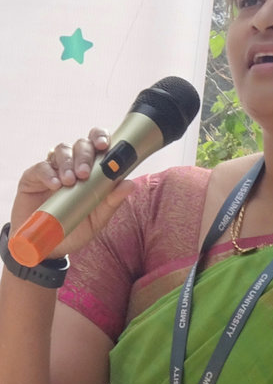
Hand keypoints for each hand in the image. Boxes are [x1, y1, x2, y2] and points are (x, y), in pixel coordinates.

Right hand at [10, 128, 134, 258]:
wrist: (48, 246)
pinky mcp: (33, 177)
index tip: (105, 145)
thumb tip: (129, 184)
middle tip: (85, 173)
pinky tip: (55, 185)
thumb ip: (113, 200)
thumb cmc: (76, 227)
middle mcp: (74, 163)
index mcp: (93, 169)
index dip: (101, 137)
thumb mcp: (98, 218)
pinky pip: (41, 167)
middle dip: (85, 155)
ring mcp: (54, 168)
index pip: (98, 143)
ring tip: (70, 181)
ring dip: (68, 163)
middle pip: (81, 144)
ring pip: (62, 150)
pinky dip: (48, 173)